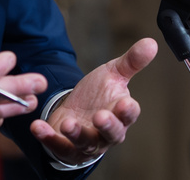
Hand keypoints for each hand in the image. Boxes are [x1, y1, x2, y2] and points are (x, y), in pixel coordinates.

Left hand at [31, 37, 157, 165]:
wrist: (75, 111)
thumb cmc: (99, 95)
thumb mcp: (113, 74)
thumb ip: (131, 61)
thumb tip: (151, 42)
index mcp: (120, 114)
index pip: (129, 114)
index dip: (128, 110)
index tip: (125, 103)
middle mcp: (107, 132)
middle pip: (112, 134)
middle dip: (107, 126)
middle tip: (100, 116)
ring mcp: (87, 142)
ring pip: (86, 142)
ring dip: (76, 134)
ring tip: (67, 123)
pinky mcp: (67, 147)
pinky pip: (59, 146)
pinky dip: (48, 138)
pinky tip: (37, 127)